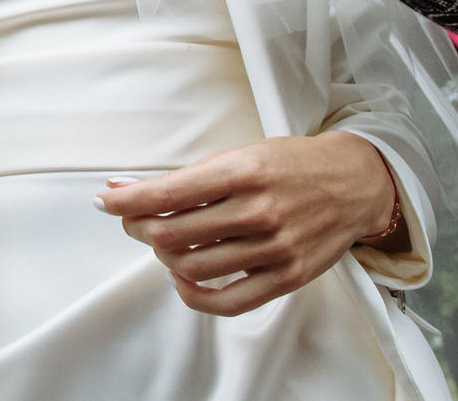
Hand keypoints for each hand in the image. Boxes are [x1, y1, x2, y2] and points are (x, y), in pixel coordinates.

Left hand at [100, 132, 403, 315]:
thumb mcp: (236, 156)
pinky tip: (185, 278)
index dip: (124, 202)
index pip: (165, 195)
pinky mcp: (289, 277)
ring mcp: (275, 248)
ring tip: (166, 244)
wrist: (354, 183)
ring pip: (192, 267)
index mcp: (241, 172)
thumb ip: (184, 179)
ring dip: (164, 258)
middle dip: (139, 228)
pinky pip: (228, 300)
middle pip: (171, 235)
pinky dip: (194, 294)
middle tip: (136, 220)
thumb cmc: (289, 165)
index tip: (103, 201)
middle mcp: (258, 211)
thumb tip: (122, 190)